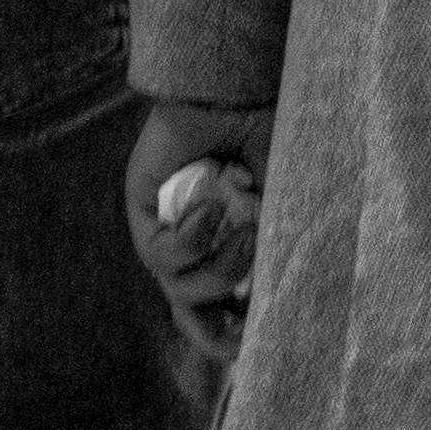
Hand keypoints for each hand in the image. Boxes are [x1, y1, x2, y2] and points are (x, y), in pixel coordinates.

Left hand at [124, 95, 270, 364]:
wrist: (239, 92)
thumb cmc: (269, 141)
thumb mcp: (287, 205)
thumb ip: (283, 250)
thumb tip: (288, 307)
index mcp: (229, 247)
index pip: (222, 312)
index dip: (236, 337)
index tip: (262, 337)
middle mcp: (195, 245)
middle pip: (189, 316)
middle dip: (212, 334)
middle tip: (243, 326)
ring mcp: (166, 229)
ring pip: (178, 290)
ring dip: (219, 270)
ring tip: (243, 231)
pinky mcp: (142, 209)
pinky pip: (159, 255)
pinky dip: (192, 238)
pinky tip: (212, 207)